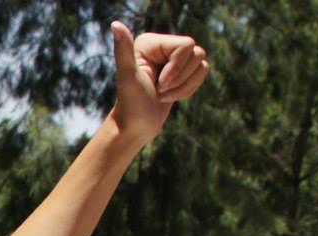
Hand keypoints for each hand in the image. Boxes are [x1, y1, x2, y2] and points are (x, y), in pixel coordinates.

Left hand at [109, 21, 209, 142]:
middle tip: (160, 90)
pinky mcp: (181, 72)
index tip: (158, 84)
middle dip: (181, 78)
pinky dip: (189, 89)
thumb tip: (115, 25)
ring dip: (185, 86)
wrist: (135, 128)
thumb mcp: (128, 77)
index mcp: (150, 42)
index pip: (186, 45)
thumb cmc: (131, 105)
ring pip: (201, 63)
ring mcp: (172, 59)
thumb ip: (123, 51)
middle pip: (197, 52)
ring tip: (164, 95)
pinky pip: (202, 72)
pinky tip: (171, 97)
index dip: (177, 68)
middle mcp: (161, 46)